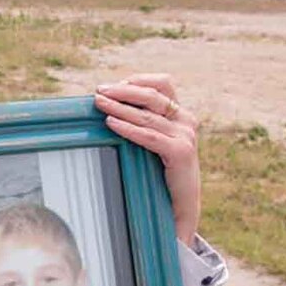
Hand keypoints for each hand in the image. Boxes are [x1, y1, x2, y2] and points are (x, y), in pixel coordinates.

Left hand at [93, 74, 200, 245]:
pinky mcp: (180, 152)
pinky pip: (149, 136)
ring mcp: (186, 136)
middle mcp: (186, 120)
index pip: (163, 83)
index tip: (112, 85)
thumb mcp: (154, 141)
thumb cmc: (160, 172)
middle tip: (98, 92)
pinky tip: (110, 123)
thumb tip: (107, 104)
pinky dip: (128, 128)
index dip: (138, 80)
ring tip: (99, 104)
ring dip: (119, 107)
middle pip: (152, 95)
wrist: (180, 205)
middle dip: (122, 91)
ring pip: (147, 115)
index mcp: (181, 114)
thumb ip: (142, 122)